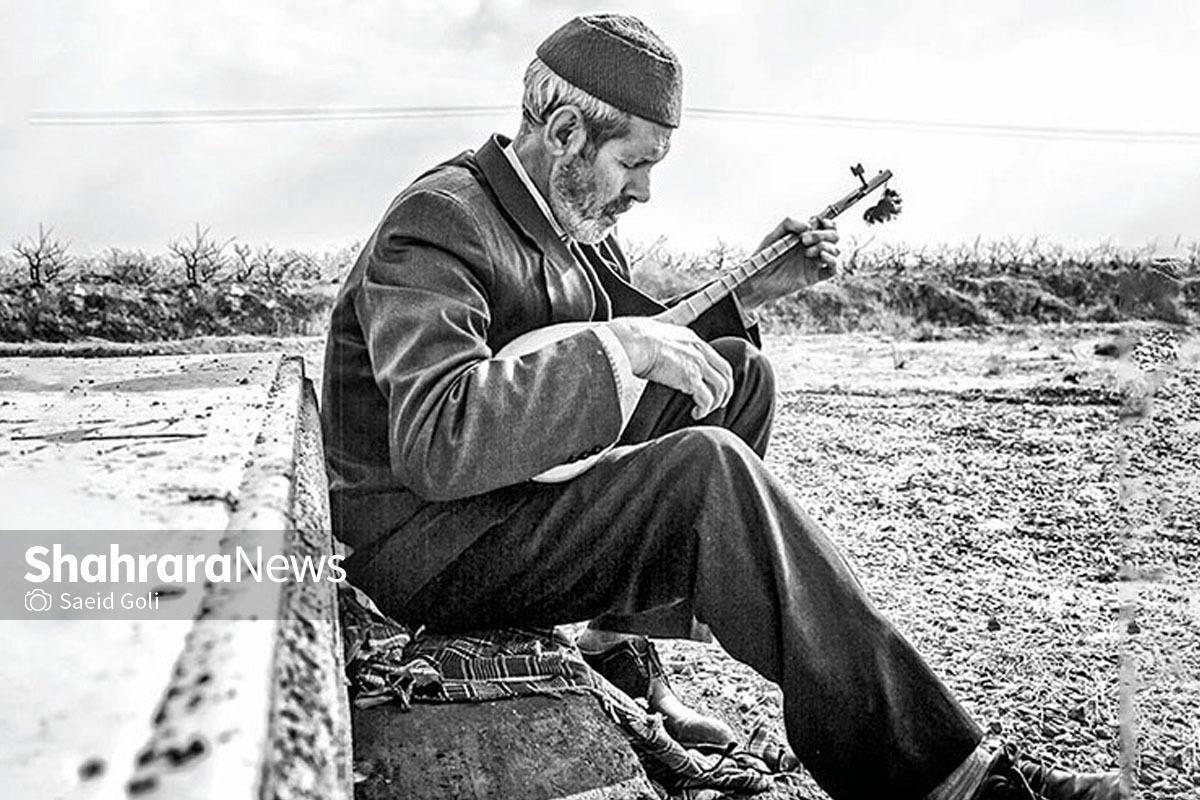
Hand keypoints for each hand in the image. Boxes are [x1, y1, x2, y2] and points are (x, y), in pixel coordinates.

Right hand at [606, 317, 732, 418]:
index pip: (715, 357)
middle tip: (719, 402)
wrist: (632, 342)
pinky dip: (704, 409)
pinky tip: (696, 413)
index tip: (716, 384)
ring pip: (720, 387)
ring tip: (705, 410)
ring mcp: (697, 364)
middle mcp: (699, 350)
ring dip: (715, 402)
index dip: (720, 373)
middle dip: (725, 390)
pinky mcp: (690, 379)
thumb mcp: (656, 330)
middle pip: (725, 373)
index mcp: (691, 339)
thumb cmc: (635, 337)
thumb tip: (658, 343)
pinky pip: (706, 399)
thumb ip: (664, 338)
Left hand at [735, 217, 839, 309]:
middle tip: (804, 240)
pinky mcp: (813, 277)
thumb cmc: (763, 257)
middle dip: (823, 234)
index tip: (816, 222)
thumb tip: (809, 225)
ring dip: (825, 247)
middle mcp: (812, 248)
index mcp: (805, 237)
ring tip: (807, 252)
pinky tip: (821, 257)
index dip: (827, 222)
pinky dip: (832, 261)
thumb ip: (789, 223)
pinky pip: (833, 269)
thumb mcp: (773, 234)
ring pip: (835, 251)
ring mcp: (814, 262)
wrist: (757, 279)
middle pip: (834, 236)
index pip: (827, 226)